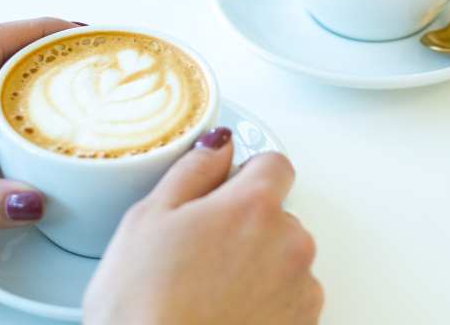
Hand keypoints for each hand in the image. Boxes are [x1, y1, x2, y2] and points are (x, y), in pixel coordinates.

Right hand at [83, 133, 322, 324]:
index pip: (274, 163)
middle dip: (247, 226)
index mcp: (253, 206)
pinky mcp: (304, 324)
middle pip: (278, 214)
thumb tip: (217, 143)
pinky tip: (226, 314)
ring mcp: (301, 288)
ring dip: (259, 267)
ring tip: (210, 292)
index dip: (244, 175)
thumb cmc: (145, 307)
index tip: (223, 193)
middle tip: (200, 253)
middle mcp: (290, 242)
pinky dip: (267, 304)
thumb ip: (193, 170)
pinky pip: (291, 300)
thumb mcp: (148, 219)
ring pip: (285, 259)